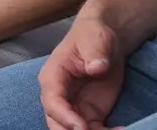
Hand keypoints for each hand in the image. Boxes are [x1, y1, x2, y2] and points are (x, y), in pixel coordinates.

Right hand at [39, 11, 127, 129]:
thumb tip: (96, 68)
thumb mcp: (95, 39)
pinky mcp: (90, 114)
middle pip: (57, 124)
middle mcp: (60, 97)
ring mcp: (74, 108)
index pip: (52, 102)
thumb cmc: (93, 35)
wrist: (104, 42)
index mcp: (53, 77)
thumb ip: (95, 52)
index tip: (80, 127)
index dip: (64, 117)